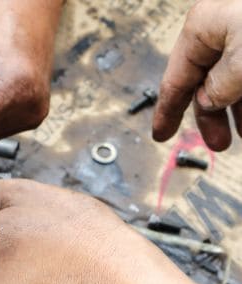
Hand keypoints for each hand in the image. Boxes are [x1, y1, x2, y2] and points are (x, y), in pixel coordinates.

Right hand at [153, 0, 241, 150]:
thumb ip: (218, 87)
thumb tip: (210, 99)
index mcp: (204, 28)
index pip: (176, 78)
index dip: (168, 111)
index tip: (161, 135)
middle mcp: (225, 28)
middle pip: (208, 80)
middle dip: (214, 114)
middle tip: (219, 143)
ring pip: (238, 79)